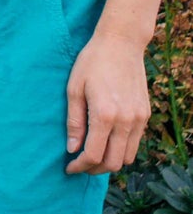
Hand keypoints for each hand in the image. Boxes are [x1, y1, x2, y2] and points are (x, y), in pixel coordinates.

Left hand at [66, 30, 149, 173]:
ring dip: (110, 161)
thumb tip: (72, 148)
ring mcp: (139, 120)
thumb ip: (74, 121)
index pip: (94, 154)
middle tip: (79, 165)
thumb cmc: (91, 62)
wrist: (121, 44)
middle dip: (94, 169)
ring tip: (92, 155)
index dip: (80, 166)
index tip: (69, 168)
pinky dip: (121, 149)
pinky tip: (106, 141)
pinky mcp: (145, 115)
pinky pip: (135, 143)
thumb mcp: (74, 88)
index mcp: (105, 115)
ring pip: (127, 157)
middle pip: (113, 163)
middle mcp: (126, 121)